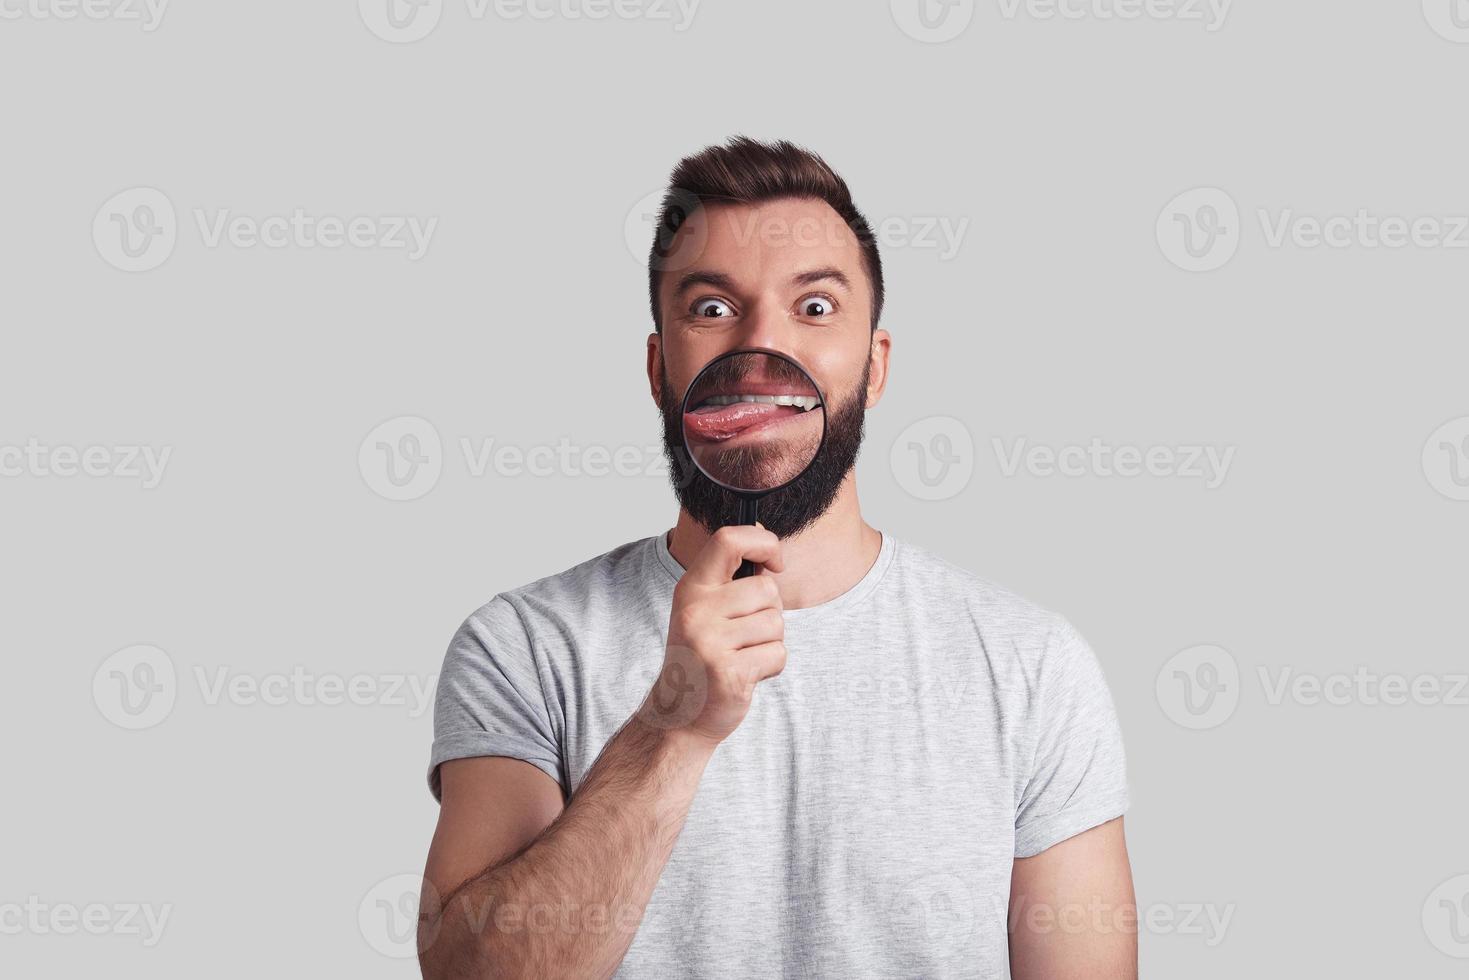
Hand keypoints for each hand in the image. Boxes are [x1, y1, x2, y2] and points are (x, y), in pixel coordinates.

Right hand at [637, 525, 786, 744]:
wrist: (680, 714)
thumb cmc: (702, 656)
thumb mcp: (706, 609)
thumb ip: (733, 580)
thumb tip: (771, 551)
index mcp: (692, 588)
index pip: (728, 540)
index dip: (763, 542)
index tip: (774, 562)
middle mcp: (696, 611)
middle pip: (767, 589)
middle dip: (769, 612)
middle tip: (743, 635)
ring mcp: (710, 643)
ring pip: (776, 624)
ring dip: (769, 642)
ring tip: (741, 656)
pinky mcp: (729, 673)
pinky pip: (777, 654)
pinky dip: (771, 667)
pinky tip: (746, 674)